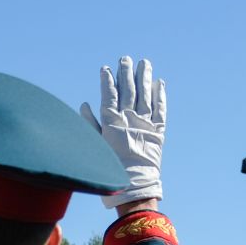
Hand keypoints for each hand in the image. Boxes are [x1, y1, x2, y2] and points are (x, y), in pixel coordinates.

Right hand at [79, 56, 165, 208]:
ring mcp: (146, 123)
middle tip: (126, 59)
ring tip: (144, 63)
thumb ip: (90, 125)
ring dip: (145, 77)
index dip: (108, 80)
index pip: (110, 94)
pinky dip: (160, 95)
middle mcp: (130, 118)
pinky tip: (159, 83)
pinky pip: (160, 108)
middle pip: (128, 89)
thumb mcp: (96, 146)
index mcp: (112, 121)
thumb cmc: (110, 168)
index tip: (106, 68)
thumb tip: (84, 106)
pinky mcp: (159, 131)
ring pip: (146, 94)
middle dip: (126, 72)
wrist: (134, 185)